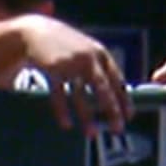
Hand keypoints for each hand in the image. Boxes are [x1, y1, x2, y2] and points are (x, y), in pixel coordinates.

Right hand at [16, 16, 129, 133]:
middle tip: (118, 128)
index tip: (130, 116)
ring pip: (81, 95)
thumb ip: (99, 68)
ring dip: (87, 117)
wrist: (35, 32)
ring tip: (92, 134)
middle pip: (104, 89)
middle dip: (112, 110)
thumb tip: (114, 91)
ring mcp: (70, 64)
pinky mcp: (52, 69)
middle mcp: (89, 59)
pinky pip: (59, 94)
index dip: (124, 99)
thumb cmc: (65, 45)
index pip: (117, 80)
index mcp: (101, 55)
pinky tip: (67, 125)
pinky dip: (63, 111)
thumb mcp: (86, 51)